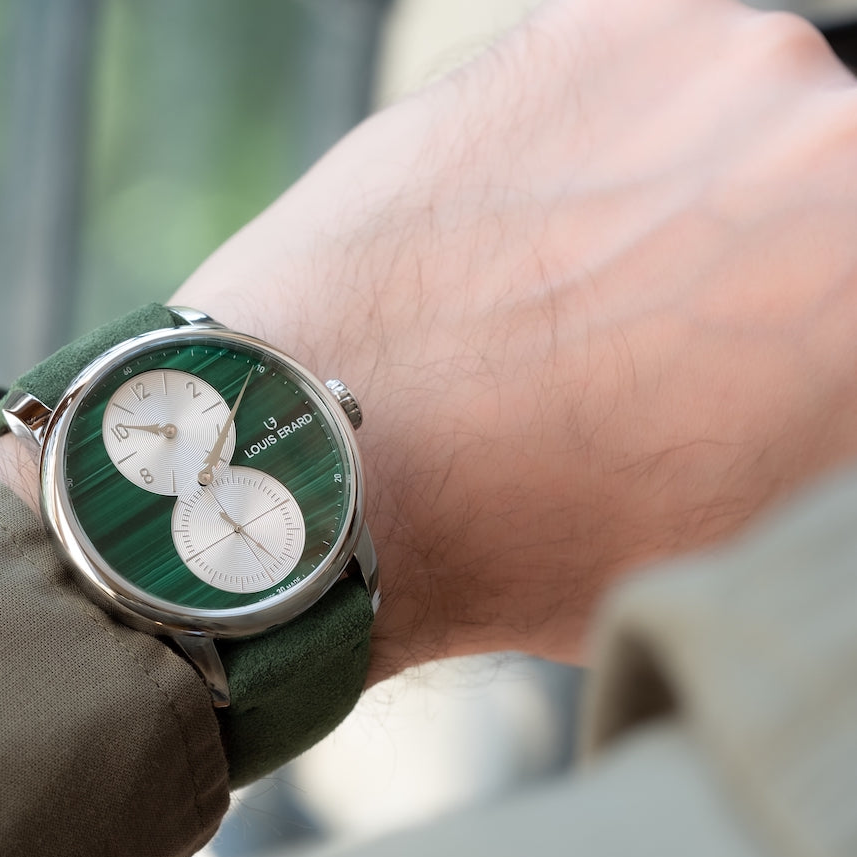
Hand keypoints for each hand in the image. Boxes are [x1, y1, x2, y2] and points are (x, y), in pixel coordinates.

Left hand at [173, 0, 856, 681]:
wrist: (326, 457)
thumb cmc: (518, 532)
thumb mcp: (734, 527)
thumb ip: (812, 422)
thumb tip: (797, 372)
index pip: (845, 296)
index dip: (806, 341)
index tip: (758, 365)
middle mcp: (838, 153)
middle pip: (823, 195)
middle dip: (771, 263)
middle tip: (667, 331)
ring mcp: (727, 67)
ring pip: (747, 128)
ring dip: (693, 193)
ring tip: (578, 286)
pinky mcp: (604, 23)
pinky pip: (648, 81)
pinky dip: (611, 141)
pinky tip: (529, 227)